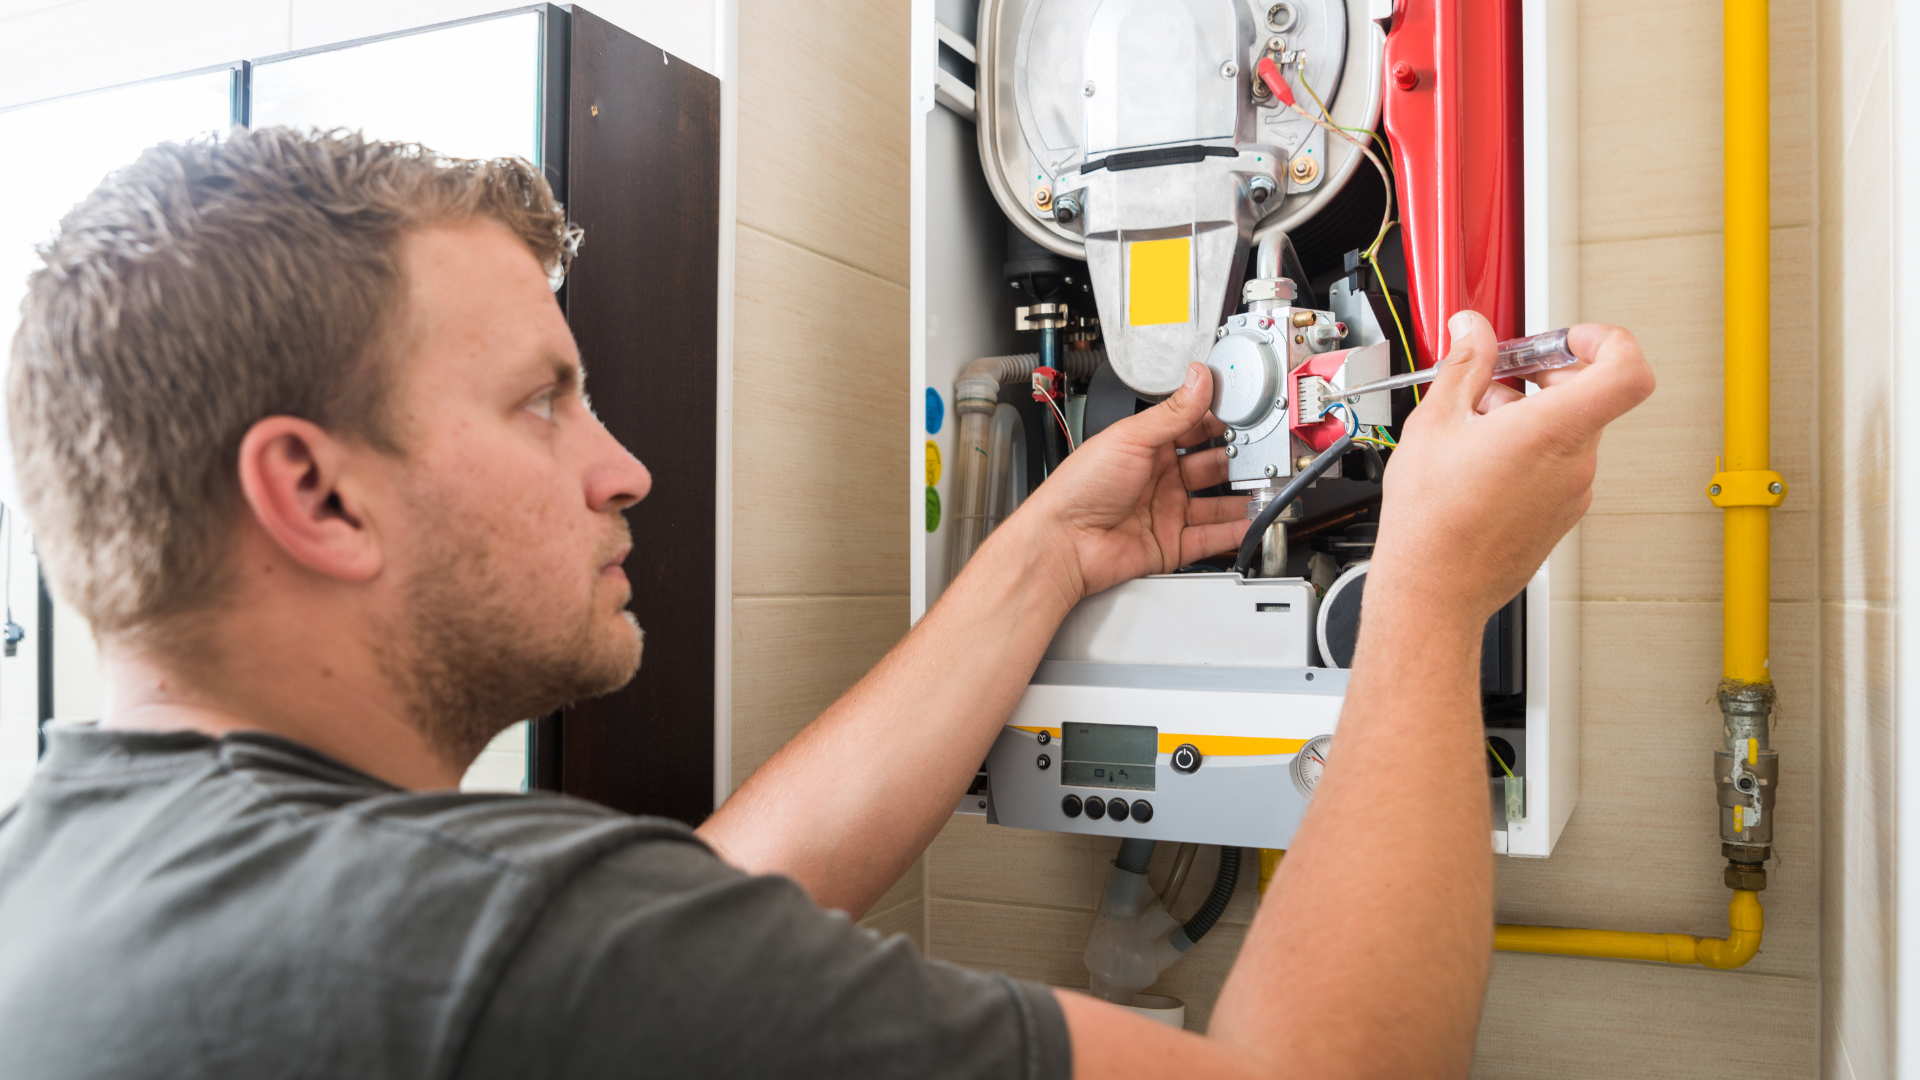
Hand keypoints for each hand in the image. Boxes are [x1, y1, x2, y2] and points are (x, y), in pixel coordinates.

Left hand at [1011, 362, 1251, 600]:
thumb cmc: (1078, 488)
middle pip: (1211, 466)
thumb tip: (1198, 377)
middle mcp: (1159, 477)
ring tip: (1266, 488)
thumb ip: (1172, 411)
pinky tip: (1252, 522)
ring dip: (1242, 497)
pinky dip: (1235, 531)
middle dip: (1237, 460)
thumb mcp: (1130, 438)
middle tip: (1262, 453)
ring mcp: (1166, 511)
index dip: (1220, 422)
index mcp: (1146, 446)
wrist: (1062, 541)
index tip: (1246, 416)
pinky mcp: (1171, 543)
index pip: (1193, 428)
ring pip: (1216, 503)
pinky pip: (1211, 537)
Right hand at [1371, 311, 1654, 621]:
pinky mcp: (1562, 515)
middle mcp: (1575, 462)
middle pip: (1589, 393)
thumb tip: (1473, 331)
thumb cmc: (1433, 523)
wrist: (1434, 590)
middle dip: (1545, 373)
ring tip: (1475, 425)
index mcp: (1553, 431)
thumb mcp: (1435, 423)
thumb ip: (1464, 365)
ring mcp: (1574, 492)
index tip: (1568, 338)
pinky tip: (1482, 459)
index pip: (1627, 368)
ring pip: (1569, 429)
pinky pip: (1559, 464)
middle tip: (1500, 374)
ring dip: (1529, 413)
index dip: (1605, 340)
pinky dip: (1530, 448)